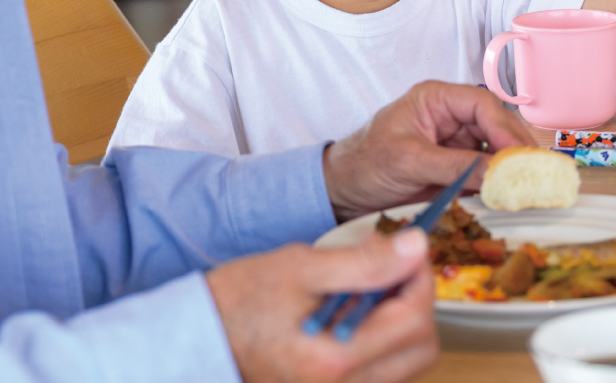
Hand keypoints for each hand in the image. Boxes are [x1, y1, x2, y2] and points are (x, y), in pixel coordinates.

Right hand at [206, 229, 437, 382]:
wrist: (194, 338)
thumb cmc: (236, 302)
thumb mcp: (299, 269)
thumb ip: (363, 263)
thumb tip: (415, 248)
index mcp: (335, 360)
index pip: (414, 320)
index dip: (420, 277)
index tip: (409, 247)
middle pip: (421, 349)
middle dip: (416, 301)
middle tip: (393, 265)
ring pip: (404, 361)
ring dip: (400, 318)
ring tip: (368, 283)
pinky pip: (379, 369)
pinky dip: (380, 336)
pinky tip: (353, 308)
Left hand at [323, 81, 535, 220]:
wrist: (342, 193)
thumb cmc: (363, 163)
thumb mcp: (407, 161)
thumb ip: (453, 165)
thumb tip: (496, 173)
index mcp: (436, 99)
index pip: (482, 105)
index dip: (504, 128)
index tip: (517, 155)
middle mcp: (451, 119)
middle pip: (496, 128)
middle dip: (515, 150)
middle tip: (534, 174)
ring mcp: (455, 146)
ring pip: (495, 153)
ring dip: (511, 171)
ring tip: (528, 189)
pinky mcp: (456, 172)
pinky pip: (485, 177)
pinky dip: (498, 188)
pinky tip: (510, 200)